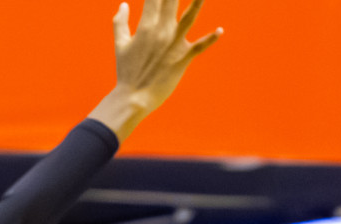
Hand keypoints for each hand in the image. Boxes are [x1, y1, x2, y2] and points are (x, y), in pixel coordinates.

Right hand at [89, 0, 223, 141]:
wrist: (134, 97)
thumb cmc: (126, 71)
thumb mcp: (120, 43)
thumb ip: (120, 22)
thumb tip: (124, 4)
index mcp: (145, 24)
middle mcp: (161, 30)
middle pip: (171, 0)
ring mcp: (173, 44)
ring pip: (189, 17)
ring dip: (197, 2)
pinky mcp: (183, 59)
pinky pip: (199, 46)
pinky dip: (210, 39)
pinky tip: (220, 30)